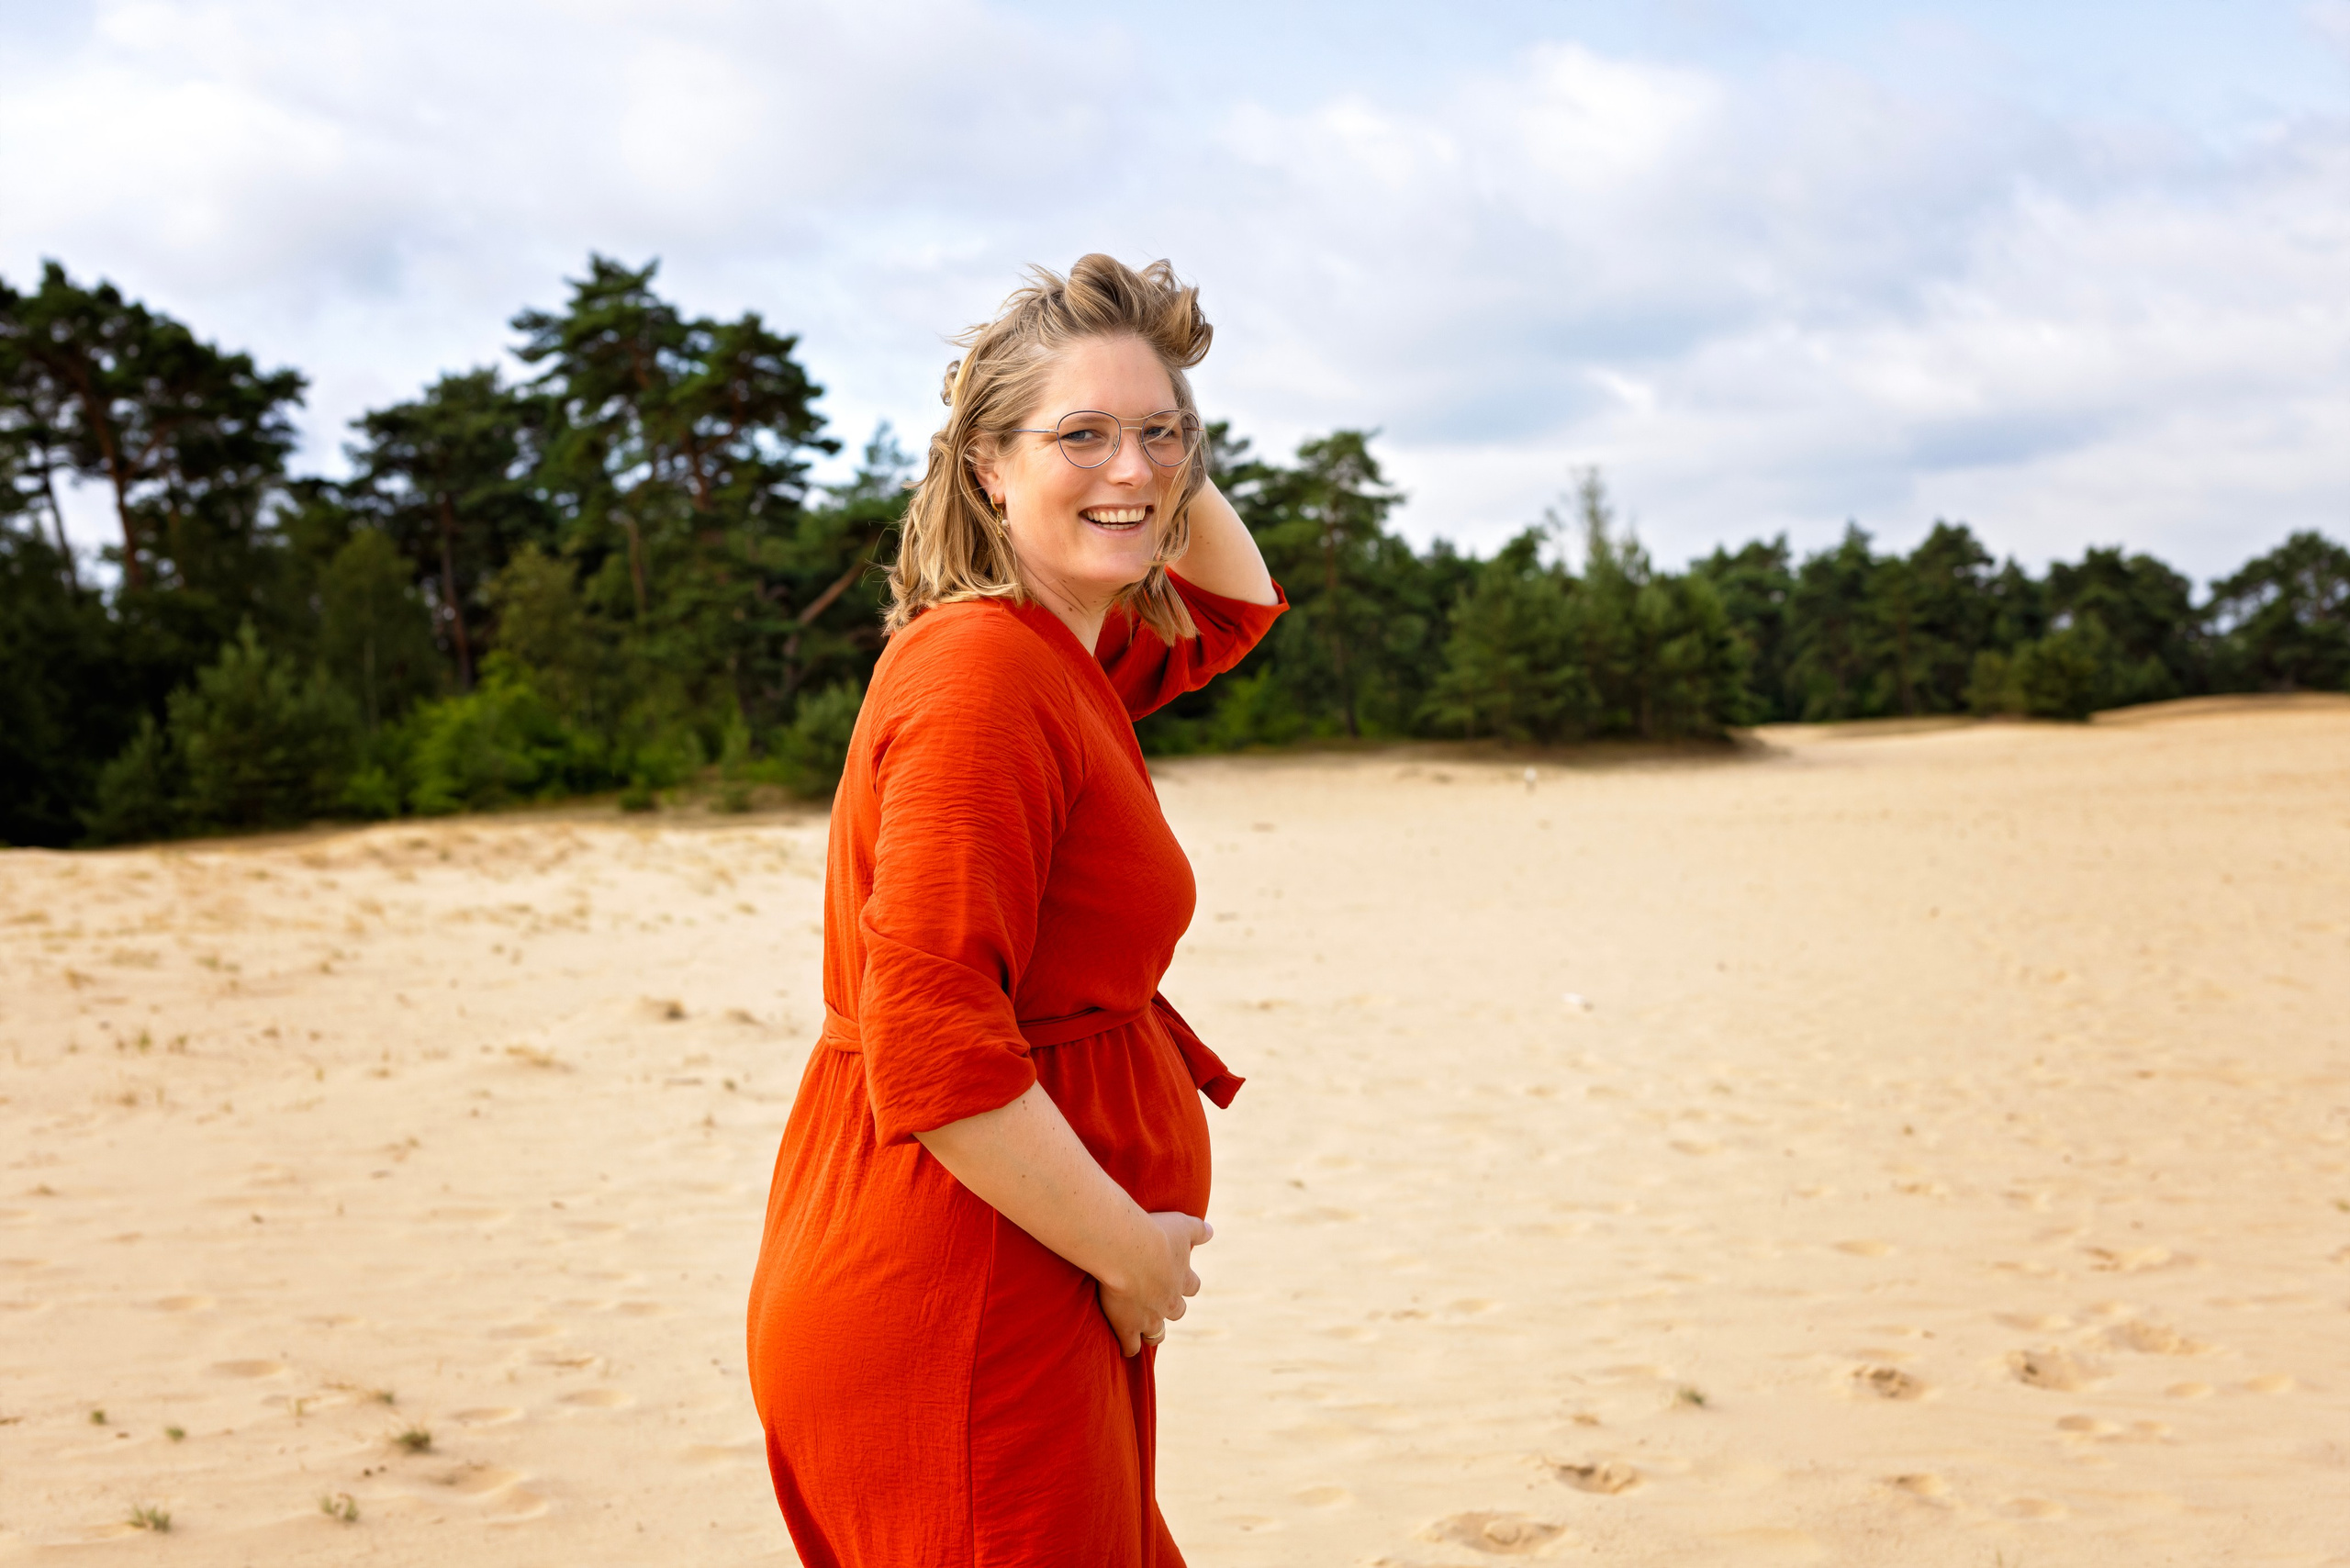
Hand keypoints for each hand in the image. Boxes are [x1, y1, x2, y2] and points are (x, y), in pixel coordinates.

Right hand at [1097, 1212, 1210, 1356]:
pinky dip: (1129, 1348)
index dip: (1187, 1284)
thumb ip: (1198, 1230)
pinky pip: (1131, 1346)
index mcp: (1183, 1279)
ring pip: (1156, 1334)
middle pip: (1177, 1312)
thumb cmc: (1155, 1235)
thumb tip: (1211, 1231)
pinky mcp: (1127, 1326)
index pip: (1192, 1286)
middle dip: (1170, 1309)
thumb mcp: (1182, 1225)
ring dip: (1153, 1332)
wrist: (1127, 1251)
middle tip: (1158, 1302)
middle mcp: (1170, 1302)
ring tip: (1144, 1330)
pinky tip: (1125, 1347)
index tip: (1179, 1280)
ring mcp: (1149, 1318)